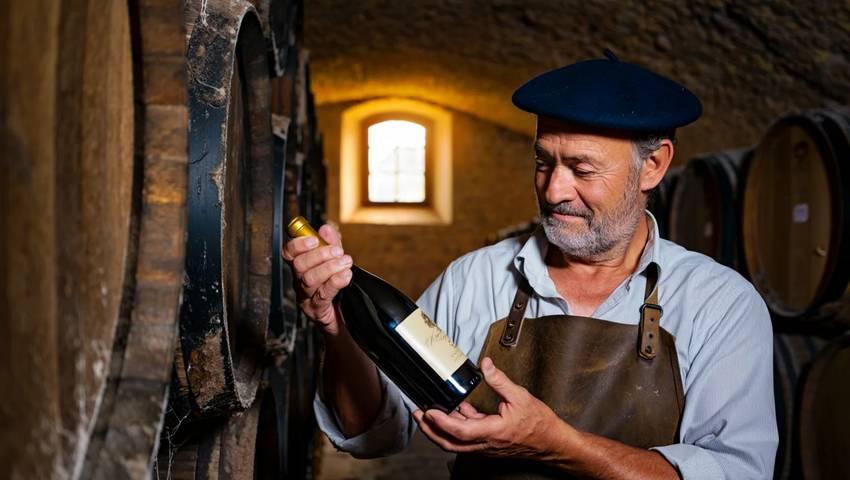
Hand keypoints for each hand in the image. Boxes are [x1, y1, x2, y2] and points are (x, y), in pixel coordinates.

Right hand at [281, 224, 352, 334]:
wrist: (344, 319)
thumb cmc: (336, 289)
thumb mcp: (335, 262)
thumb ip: (331, 245)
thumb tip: (326, 229)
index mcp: (301, 268)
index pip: (289, 253)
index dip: (298, 244)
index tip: (314, 239)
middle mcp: (299, 282)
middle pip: (299, 265)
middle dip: (320, 255)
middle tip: (338, 251)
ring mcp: (306, 297)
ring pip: (310, 279)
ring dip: (330, 267)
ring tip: (346, 262)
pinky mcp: (317, 310)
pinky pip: (323, 295)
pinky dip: (335, 282)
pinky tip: (346, 276)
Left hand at [413, 357, 574, 460]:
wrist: (551, 443)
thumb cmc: (539, 424)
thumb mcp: (521, 396)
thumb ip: (500, 380)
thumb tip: (486, 365)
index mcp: (492, 432)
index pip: (460, 431)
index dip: (441, 422)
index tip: (429, 412)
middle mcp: (486, 443)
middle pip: (450, 442)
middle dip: (430, 430)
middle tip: (419, 415)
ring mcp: (486, 445)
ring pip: (456, 442)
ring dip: (440, 430)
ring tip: (430, 413)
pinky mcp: (488, 443)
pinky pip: (468, 437)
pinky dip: (458, 426)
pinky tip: (457, 411)